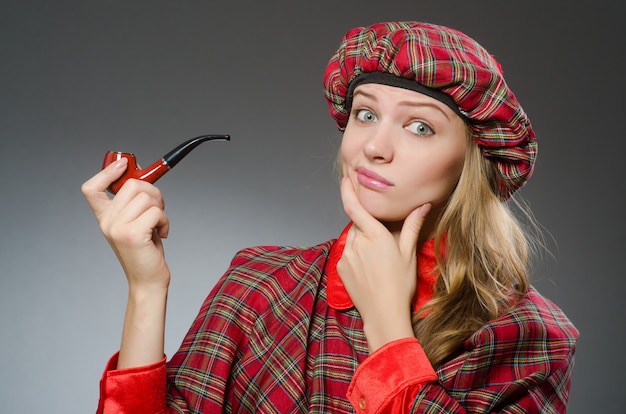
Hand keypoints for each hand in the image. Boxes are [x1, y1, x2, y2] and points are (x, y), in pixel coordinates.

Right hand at [81, 158, 170, 290]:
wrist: (147, 280)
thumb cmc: (145, 251)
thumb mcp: (136, 222)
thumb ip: (133, 201)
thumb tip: (140, 172)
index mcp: (104, 217)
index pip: (92, 188)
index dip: (106, 172)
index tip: (124, 164)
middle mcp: (107, 221)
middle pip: (131, 185)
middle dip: (153, 192)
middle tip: (158, 208)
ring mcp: (118, 228)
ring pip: (147, 197)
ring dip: (160, 209)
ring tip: (158, 224)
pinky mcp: (133, 234)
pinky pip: (156, 211)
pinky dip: (165, 220)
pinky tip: (162, 233)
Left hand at [337, 177, 430, 351]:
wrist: (384, 314)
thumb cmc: (400, 284)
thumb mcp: (409, 253)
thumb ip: (411, 226)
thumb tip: (423, 206)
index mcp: (375, 236)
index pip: (354, 207)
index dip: (347, 191)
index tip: (346, 179)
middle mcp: (357, 243)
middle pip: (358, 224)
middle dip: (368, 226)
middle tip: (383, 243)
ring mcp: (346, 256)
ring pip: (353, 238)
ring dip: (362, 241)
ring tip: (378, 260)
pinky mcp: (341, 268)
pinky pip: (347, 253)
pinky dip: (356, 254)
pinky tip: (369, 269)